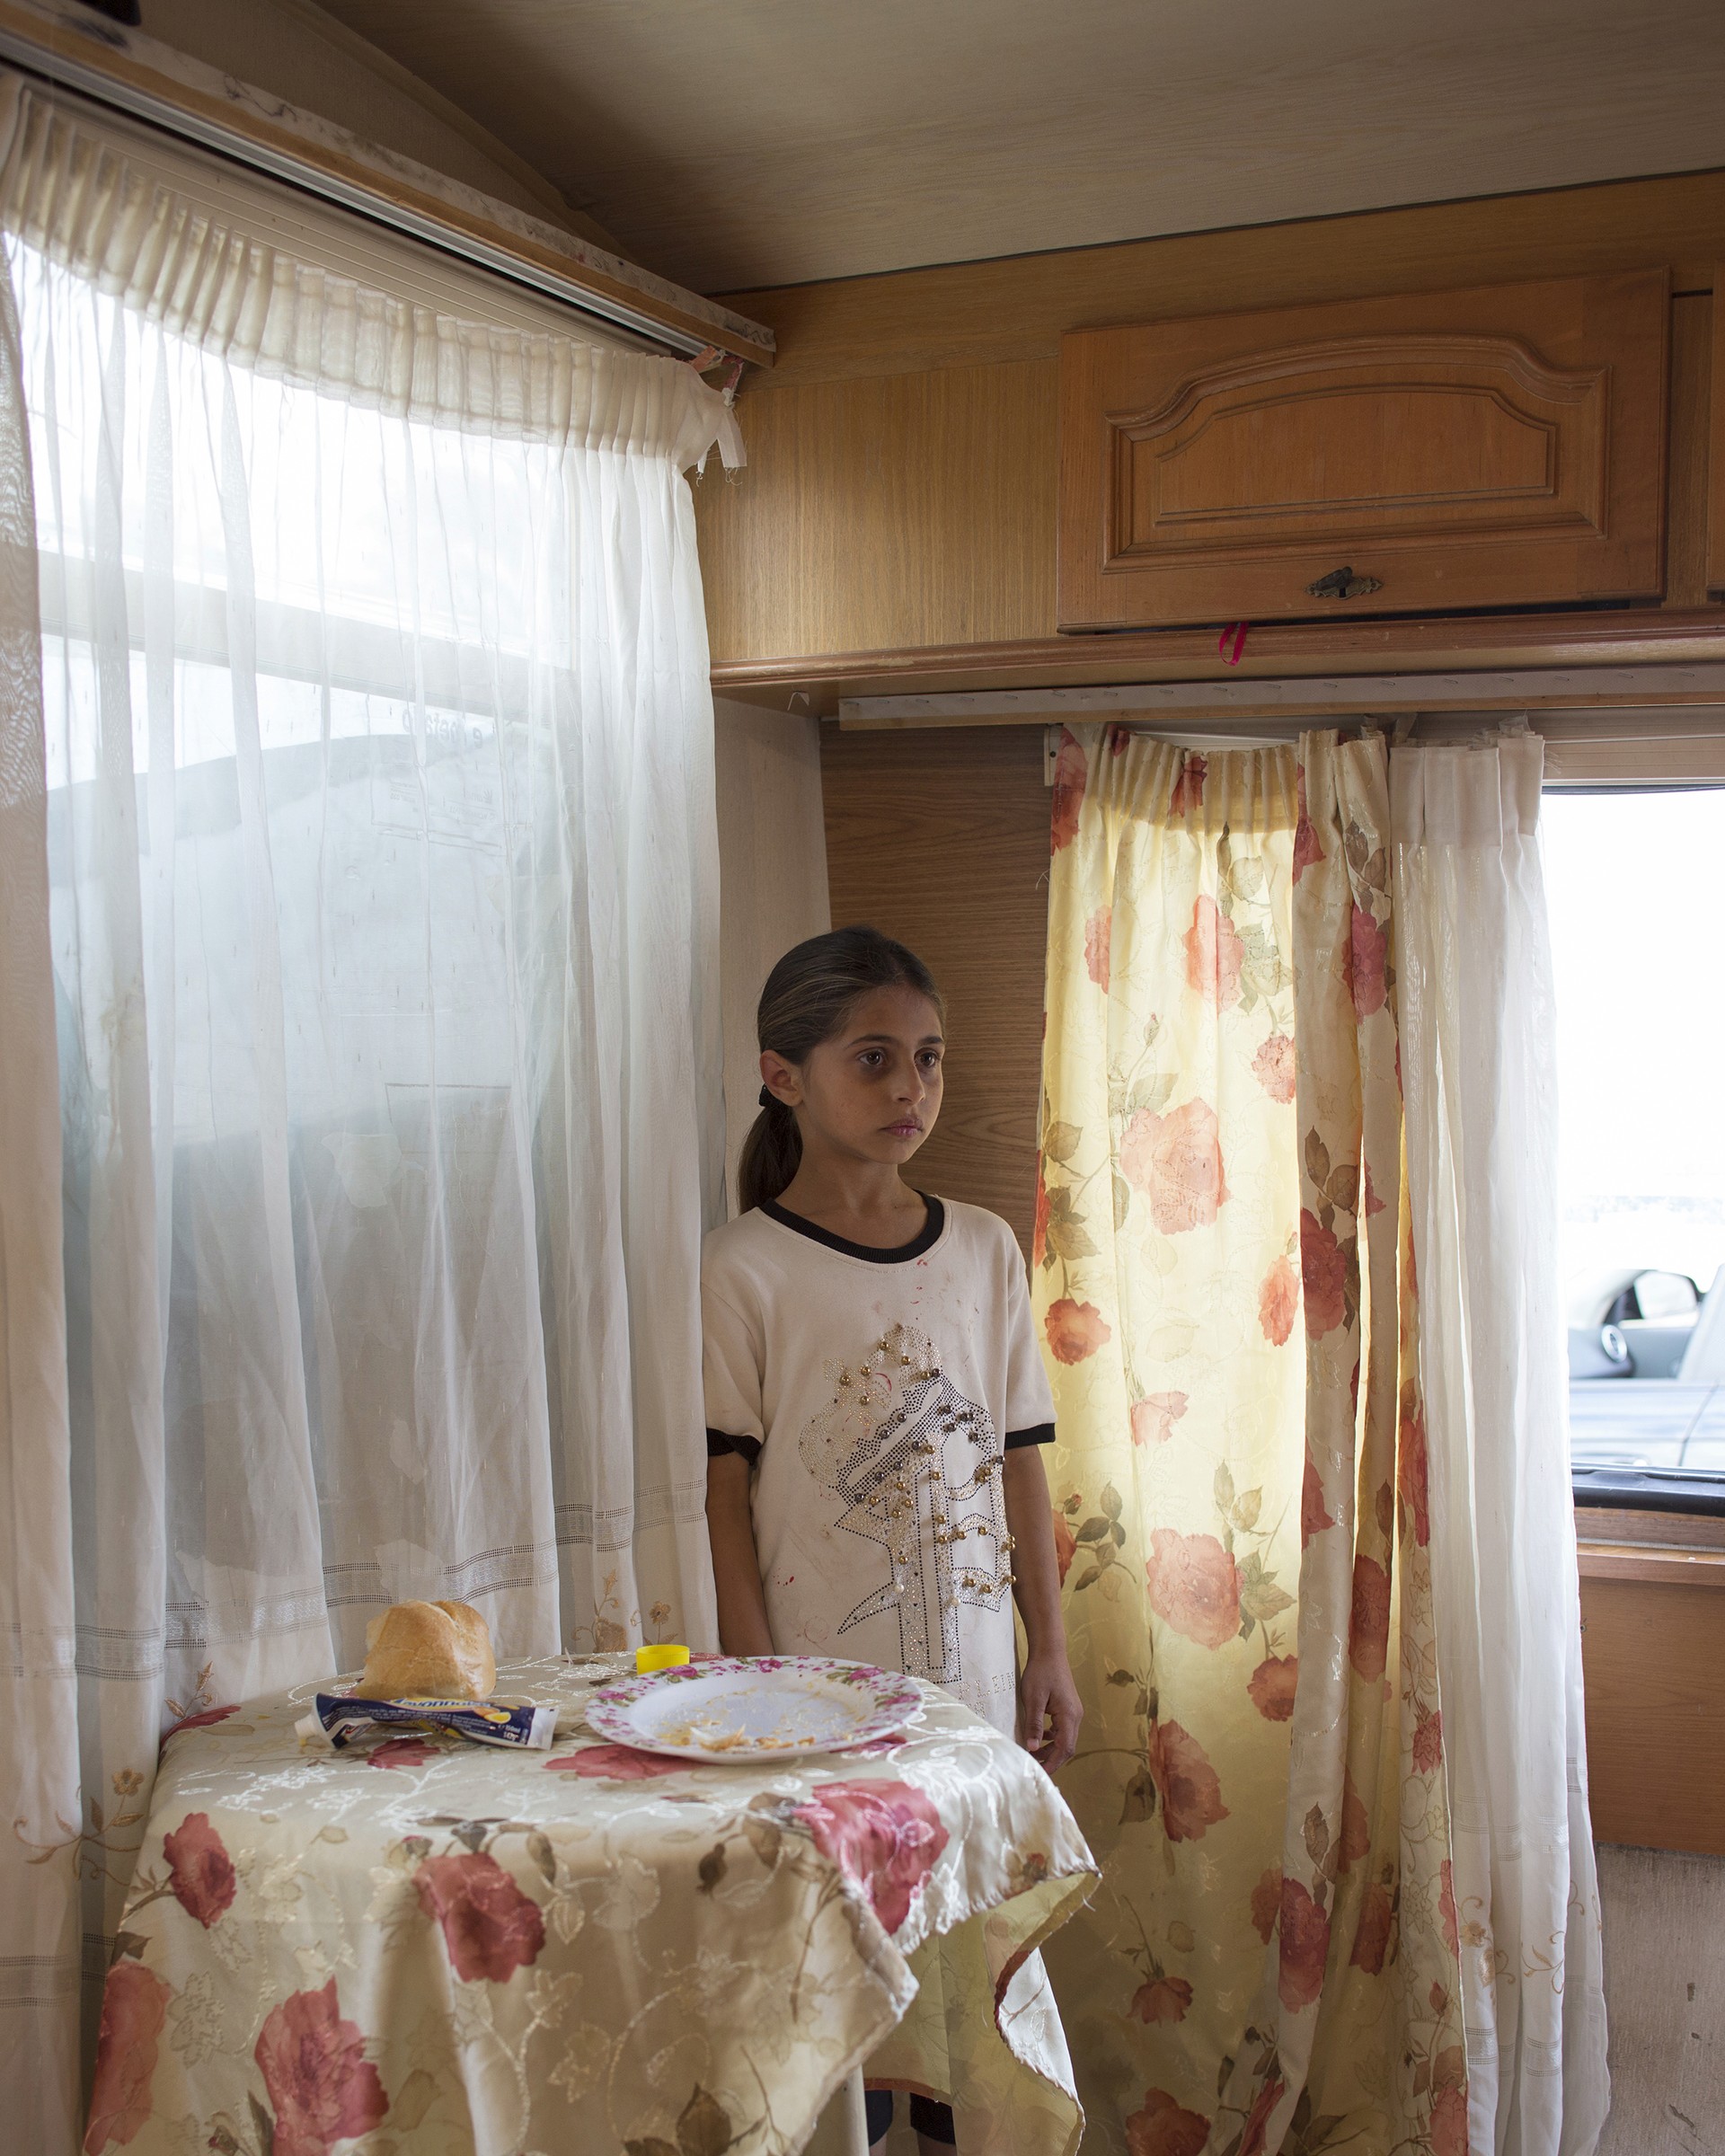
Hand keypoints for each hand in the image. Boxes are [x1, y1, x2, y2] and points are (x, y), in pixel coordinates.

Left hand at [1017, 1649, 1081, 1771]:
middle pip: (1067, 1746)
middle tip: (1034, 1767)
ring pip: (1065, 1738)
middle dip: (1052, 1759)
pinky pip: (1062, 1729)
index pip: (1065, 1749)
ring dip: (1051, 1749)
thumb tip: (1032, 1749)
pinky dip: (1053, 1737)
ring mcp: (1073, 1711)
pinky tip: (1041, 1737)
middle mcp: (1076, 1716)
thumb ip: (1034, 1725)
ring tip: (1035, 1754)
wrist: (1049, 1650)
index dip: (1053, 1763)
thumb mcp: (1033, 1699)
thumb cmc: (1040, 1672)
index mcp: (1069, 1716)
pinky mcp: (1068, 1707)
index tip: (1040, 1773)